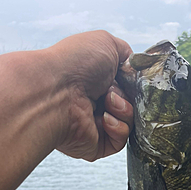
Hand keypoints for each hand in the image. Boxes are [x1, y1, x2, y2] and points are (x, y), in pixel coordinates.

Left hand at [48, 31, 133, 160]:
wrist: (56, 90)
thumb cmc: (75, 64)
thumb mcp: (106, 43)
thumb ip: (125, 53)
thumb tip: (134, 66)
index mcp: (96, 82)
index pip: (126, 88)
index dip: (132, 84)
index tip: (130, 78)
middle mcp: (94, 104)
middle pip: (131, 106)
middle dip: (128, 96)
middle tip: (112, 89)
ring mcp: (94, 126)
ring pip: (129, 124)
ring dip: (124, 110)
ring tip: (107, 101)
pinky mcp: (95, 146)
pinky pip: (120, 142)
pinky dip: (118, 128)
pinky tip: (105, 118)